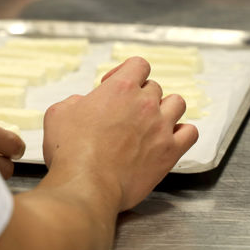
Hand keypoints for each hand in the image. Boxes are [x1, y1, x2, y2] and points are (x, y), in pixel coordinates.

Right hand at [42, 57, 197, 210]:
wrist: (87, 185)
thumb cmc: (70, 150)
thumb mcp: (58, 114)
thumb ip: (75, 101)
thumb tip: (83, 103)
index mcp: (120, 88)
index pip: (138, 64)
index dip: (126, 72)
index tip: (113, 86)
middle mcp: (145, 103)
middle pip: (154, 87)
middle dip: (139, 97)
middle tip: (123, 114)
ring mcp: (161, 127)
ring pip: (177, 104)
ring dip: (164, 109)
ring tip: (149, 123)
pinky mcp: (170, 152)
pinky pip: (190, 133)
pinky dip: (182, 133)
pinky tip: (168, 139)